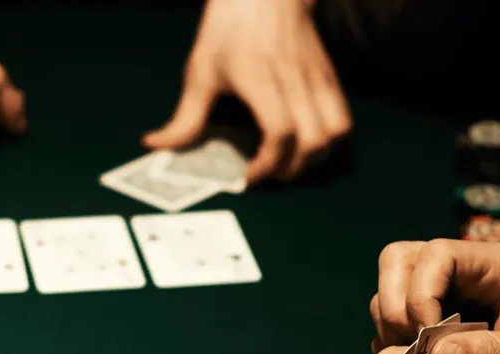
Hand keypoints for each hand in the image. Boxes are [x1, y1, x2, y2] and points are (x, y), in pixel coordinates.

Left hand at [145, 0, 348, 183]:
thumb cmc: (229, 31)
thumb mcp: (200, 71)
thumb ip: (185, 117)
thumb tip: (156, 145)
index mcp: (262, 82)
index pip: (279, 134)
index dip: (267, 164)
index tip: (247, 176)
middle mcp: (296, 84)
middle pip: (313, 142)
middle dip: (292, 170)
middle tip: (268, 174)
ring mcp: (319, 80)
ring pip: (337, 132)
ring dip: (316, 158)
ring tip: (291, 163)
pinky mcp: (331, 77)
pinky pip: (343, 117)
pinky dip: (330, 139)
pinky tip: (306, 142)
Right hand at [369, 239, 499, 353]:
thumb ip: (490, 353)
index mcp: (492, 264)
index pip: (437, 254)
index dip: (421, 293)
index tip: (428, 336)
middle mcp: (460, 266)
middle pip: (398, 258)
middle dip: (396, 305)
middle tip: (413, 345)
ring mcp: (439, 285)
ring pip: (388, 285)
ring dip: (391, 324)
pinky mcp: (427, 307)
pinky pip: (390, 311)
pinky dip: (392, 336)